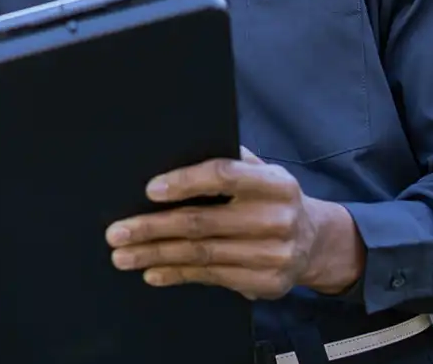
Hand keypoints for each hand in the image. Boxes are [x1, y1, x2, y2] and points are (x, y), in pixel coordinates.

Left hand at [105, 147, 362, 299]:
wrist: (316, 242)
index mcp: (275, 182)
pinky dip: (176, 274)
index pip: (223, 175)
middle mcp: (277, 218)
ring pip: (200, 254)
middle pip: (202, 222)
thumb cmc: (271, 199)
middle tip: (117, 232)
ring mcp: (273, 254)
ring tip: (122, 255)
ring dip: (155, 254)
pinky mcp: (266, 282)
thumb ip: (229, 162)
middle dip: (152, 227)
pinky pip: (210, 277)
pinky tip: (152, 271)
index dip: (184, 181)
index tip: (149, 190)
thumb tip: (174, 149)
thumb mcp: (262, 173)